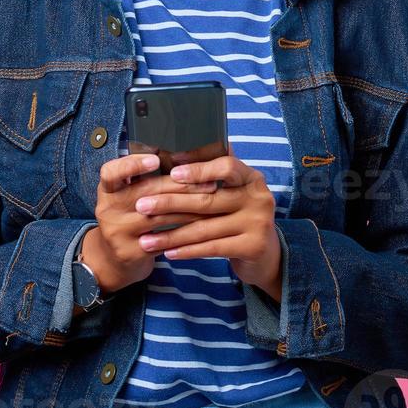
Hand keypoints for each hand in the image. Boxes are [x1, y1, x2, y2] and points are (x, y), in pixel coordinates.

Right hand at [83, 151, 219, 294]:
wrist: (114, 260)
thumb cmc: (129, 219)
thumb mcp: (127, 196)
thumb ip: (145, 177)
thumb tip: (179, 154)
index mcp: (107, 190)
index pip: (110, 172)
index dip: (132, 165)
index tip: (155, 160)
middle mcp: (107, 210)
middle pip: (145, 193)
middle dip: (180, 186)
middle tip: (207, 181)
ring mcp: (117, 233)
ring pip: (159, 216)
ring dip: (189, 208)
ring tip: (212, 200)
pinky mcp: (130, 252)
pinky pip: (164, 239)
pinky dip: (185, 230)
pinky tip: (203, 224)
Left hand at [132, 144, 282, 301]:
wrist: (266, 254)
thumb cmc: (240, 217)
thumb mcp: (235, 193)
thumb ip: (215, 174)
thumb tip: (178, 153)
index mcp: (252, 178)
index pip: (226, 167)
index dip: (198, 169)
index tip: (171, 173)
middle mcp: (259, 198)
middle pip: (208, 199)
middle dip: (170, 203)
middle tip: (142, 206)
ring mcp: (258, 223)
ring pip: (205, 227)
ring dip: (171, 234)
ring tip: (147, 238)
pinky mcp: (253, 247)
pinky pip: (212, 248)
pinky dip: (187, 250)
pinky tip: (168, 252)